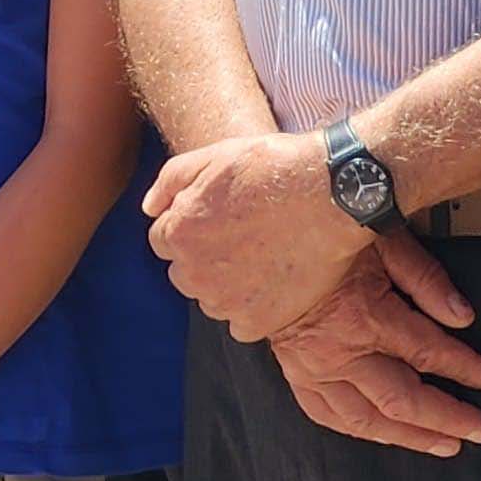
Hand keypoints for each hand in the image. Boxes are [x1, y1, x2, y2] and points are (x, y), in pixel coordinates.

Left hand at [147, 128, 371, 339]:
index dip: (193, 226)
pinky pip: (242, 323)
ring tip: (266, 255)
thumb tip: (149, 208)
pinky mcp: (258, 322)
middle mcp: (195, 273)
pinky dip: (255, 309)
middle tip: (246, 236)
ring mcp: (226, 302)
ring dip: (230, 285)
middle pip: (186, 273)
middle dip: (206, 258)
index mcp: (179, 233)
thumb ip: (170, 181)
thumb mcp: (214, 156)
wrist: (331, 194)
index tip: (222, 218)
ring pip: (213, 299)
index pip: (165, 240)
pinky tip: (277, 281)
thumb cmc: (274, 168)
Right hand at [267, 231, 480, 454]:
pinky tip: (384, 435)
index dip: (469, 370)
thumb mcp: (384, 241)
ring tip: (444, 444)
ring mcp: (314, 370)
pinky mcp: (297, 375)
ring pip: (368, 420)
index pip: (430, 352)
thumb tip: (462, 317)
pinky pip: (329, 416)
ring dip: (411, 437)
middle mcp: (339, 352)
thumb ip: (426, 279)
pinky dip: (361, 430)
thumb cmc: (322, 235)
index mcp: (364, 315)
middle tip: (480, 430)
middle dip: (448, 418)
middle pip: (404, 399)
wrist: (261, 241)